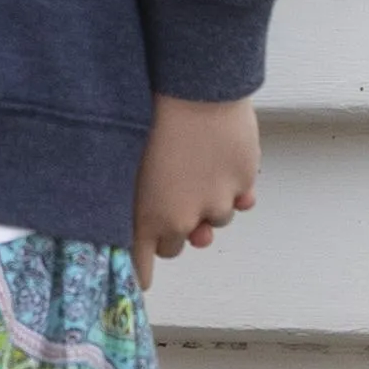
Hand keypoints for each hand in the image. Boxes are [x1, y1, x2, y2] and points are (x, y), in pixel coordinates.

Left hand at [132, 96, 257, 283]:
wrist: (192, 87)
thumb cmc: (147, 117)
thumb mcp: (125, 162)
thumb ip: (132, 199)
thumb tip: (142, 221)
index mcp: (148, 217)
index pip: (143, 265)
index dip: (141, 273)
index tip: (141, 281)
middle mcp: (185, 219)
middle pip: (179, 244)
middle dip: (175, 229)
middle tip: (171, 202)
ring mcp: (218, 202)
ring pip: (215, 219)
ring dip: (208, 204)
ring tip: (197, 170)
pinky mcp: (244, 183)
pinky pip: (243, 198)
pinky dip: (235, 188)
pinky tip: (224, 167)